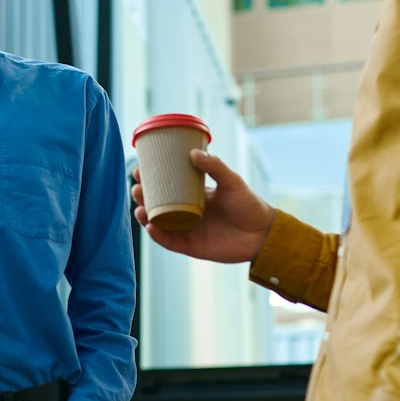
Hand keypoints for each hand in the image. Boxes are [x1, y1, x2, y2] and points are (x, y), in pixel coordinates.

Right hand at [132, 150, 273, 264]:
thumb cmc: (249, 205)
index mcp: (193, 195)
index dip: (150, 179)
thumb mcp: (232, 181)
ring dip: (145, 215)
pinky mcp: (191, 246)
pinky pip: (169, 241)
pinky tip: (150, 226)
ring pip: (158, 223)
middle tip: (136, 186)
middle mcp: (186, 212)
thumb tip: (194, 154)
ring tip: (140, 206)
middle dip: (142, 197)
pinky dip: (158, 235)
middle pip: (157, 205)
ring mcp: (187, 229)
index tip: (139, 168)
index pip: (166, 186)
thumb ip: (215, 167)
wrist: (263, 233)